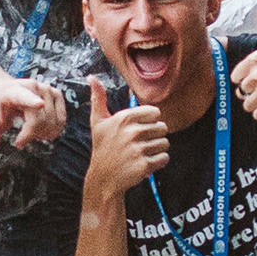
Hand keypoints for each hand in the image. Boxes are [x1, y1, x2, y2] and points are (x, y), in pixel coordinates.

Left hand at [0, 77, 63, 146]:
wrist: (5, 92)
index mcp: (13, 91)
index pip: (24, 96)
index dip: (32, 101)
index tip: (39, 104)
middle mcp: (34, 87)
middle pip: (39, 120)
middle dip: (30, 136)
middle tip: (20, 140)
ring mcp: (48, 89)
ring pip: (52, 122)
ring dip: (42, 134)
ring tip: (29, 133)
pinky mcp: (57, 94)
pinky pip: (61, 120)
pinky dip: (53, 131)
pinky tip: (41, 130)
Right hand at [84, 77, 168, 200]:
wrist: (103, 178)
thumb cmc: (102, 148)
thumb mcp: (98, 122)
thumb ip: (98, 98)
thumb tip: (91, 77)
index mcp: (124, 118)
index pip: (155, 112)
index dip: (150, 121)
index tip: (139, 129)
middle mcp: (132, 132)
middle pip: (163, 128)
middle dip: (154, 136)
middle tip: (140, 144)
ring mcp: (138, 149)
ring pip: (165, 143)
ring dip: (156, 150)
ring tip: (142, 154)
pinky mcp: (144, 165)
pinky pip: (164, 158)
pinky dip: (158, 162)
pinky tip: (145, 163)